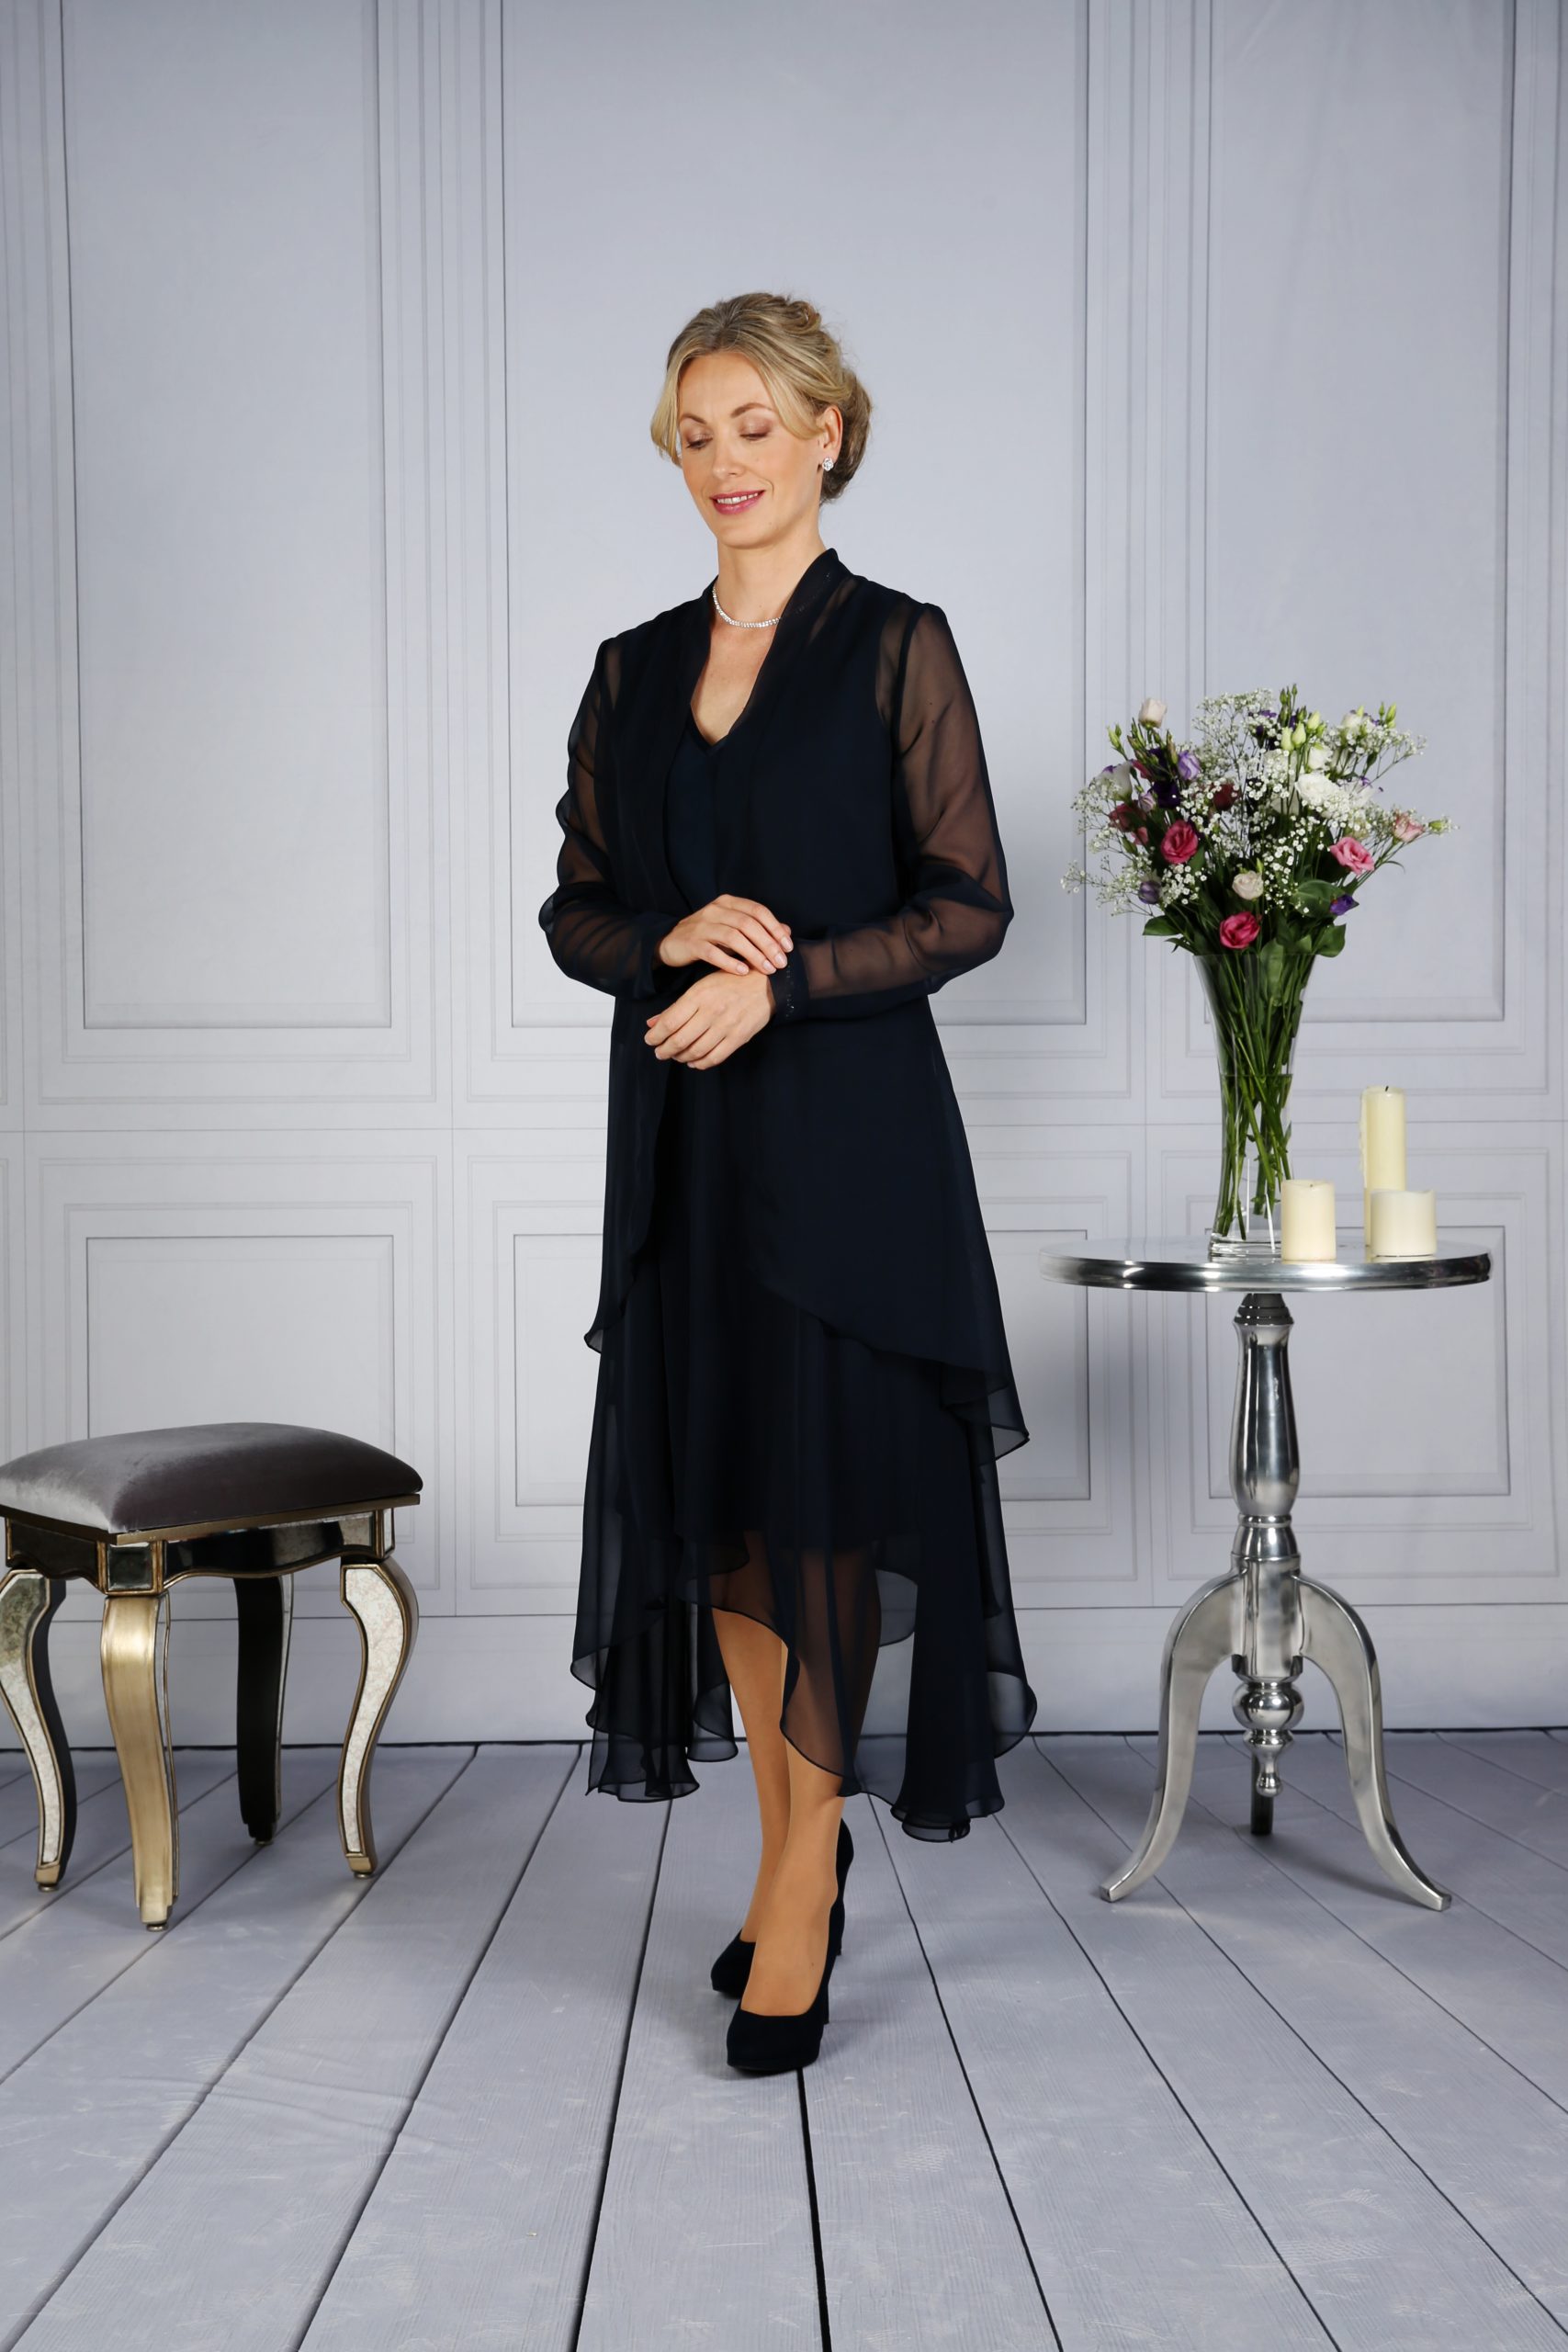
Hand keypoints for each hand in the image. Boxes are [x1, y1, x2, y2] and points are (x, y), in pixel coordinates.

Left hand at [644, 969, 774, 1067]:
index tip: (650, 1040)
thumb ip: (676, 1006)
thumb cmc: (729, 982)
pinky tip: (694, 1062)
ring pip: (696, 1051)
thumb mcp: (700, 987)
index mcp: (698, 995)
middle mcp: (711, 1011)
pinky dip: (700, 1063)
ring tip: (676, 1056)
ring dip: (681, 1057)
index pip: (669, 1022)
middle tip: (659, 1053)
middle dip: (664, 1050)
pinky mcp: (739, 1037)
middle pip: (680, 1040)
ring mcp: (726, 1026)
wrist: (765, 984)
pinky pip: (714, 1057)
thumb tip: (652, 1023)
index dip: (655, 1036)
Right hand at [655, 894, 792, 977]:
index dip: (775, 928)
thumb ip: (759, 929)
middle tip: (781, 963)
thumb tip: (787, 932)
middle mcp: (715, 910)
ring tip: (767, 969)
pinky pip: (713, 952)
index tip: (788, 948)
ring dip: (754, 954)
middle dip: (768, 944)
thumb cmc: (708, 936)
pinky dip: (729, 962)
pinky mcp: (691, 943)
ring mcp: (702, 925)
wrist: (672, 943)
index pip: (758, 911)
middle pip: (748, 924)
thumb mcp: (733, 928)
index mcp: (728, 903)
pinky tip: (743, 971)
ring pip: (733, 937)